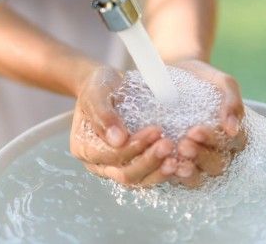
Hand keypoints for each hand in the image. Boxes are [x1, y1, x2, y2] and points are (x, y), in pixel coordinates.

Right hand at [70, 66, 177, 185]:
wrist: (109, 86)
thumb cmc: (99, 86)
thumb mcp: (95, 92)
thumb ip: (103, 114)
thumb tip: (117, 140)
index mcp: (84, 148)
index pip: (110, 156)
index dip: (133, 147)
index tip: (155, 130)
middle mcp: (99, 164)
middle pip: (125, 174)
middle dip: (149, 161)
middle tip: (168, 144)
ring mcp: (117, 168)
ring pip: (140, 180)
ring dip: (159, 171)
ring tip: (177, 159)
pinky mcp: (134, 166)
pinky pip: (150, 175)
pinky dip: (165, 171)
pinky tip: (181, 163)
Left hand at [171, 60, 246, 187]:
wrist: (171, 72)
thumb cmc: (200, 78)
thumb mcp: (220, 82)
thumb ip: (232, 101)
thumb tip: (233, 129)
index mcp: (232, 135)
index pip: (232, 147)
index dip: (215, 142)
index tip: (196, 130)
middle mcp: (217, 152)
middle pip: (217, 166)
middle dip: (201, 157)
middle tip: (184, 144)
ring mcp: (196, 161)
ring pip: (199, 178)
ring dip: (189, 171)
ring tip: (174, 159)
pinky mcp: (175, 165)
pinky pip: (177, 179)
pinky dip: (171, 176)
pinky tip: (164, 166)